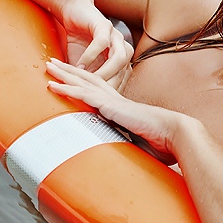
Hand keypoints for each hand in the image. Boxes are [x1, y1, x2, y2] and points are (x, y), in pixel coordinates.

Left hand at [46, 58, 177, 163]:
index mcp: (122, 107)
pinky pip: (83, 94)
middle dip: (70, 71)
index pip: (98, 90)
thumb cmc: (162, 142)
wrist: (174, 134)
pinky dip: (66, 88)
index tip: (71, 77)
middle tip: (53, 63)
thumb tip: (120, 160)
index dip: (84, 82)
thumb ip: (126, 146)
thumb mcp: (138, 144)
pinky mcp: (110, 106)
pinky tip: (53, 85)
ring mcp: (113, 101)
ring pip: (83, 82)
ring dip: (64, 74)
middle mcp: (116, 100)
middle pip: (88, 79)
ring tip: (48, 65)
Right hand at [60, 0, 133, 91]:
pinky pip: (102, 43)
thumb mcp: (83, 64)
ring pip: (119, 57)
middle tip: (100, 96)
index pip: (123, 78)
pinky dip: (92, 55)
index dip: (114, 91)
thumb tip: (83, 100)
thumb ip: (86, 79)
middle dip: (112, 84)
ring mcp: (115, 35)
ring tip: (92, 80)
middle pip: (125, 69)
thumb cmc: (79, 40)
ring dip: (105, 71)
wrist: (74, 11)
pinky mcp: (104, 25)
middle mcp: (121, 47)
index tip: (104, 103)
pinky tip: (81, 64)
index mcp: (120, 57)